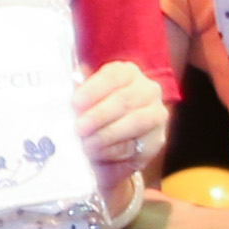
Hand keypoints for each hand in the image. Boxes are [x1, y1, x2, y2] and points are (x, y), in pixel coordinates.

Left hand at [75, 60, 171, 185]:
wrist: (110, 147)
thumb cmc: (93, 115)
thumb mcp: (84, 101)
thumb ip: (79, 93)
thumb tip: (71, 84)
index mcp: (127, 73)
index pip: (113, 75)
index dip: (93, 89)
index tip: (76, 102)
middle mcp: (147, 90)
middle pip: (125, 99)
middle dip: (99, 115)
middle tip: (79, 127)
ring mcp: (156, 114)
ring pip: (136, 121)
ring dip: (108, 134)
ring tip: (87, 144)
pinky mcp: (157, 140)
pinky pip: (138, 145)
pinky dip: (115, 151)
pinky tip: (99, 155)